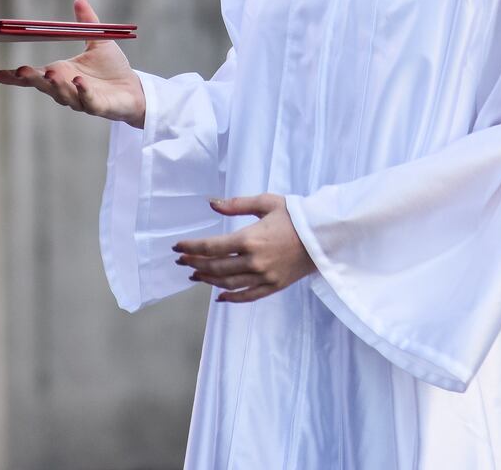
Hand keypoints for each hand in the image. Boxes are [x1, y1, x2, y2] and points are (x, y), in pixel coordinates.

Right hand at [0, 0, 145, 126]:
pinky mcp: (99, 106)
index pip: (31, 76)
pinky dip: (83, 94)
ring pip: (63, 95)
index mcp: (59, 73)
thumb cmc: (112, 69)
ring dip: (56, 86)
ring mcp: (80, 99)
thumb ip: (86, 21)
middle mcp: (65, 88)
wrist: (135, 90)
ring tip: (50, 74)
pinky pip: (88, 102)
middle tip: (19, 72)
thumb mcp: (97, 41)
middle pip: (42, 85)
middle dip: (31, 79)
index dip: (11, 78)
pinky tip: (79, 83)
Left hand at [173, 194, 315, 302]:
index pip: (211, 246)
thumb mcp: (266, 203)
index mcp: (250, 238)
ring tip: (195, 275)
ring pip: (229, 283)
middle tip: (181, 261)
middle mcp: (254, 261)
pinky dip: (232, 298)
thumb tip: (211, 204)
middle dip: (195, 263)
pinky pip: (248, 296)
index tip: (177, 247)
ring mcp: (264, 276)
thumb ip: (236, 205)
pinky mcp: (274, 286)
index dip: (191, 247)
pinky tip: (219, 297)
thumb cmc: (295, 215)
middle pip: (216, 266)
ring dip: (208, 280)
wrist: (324, 236)